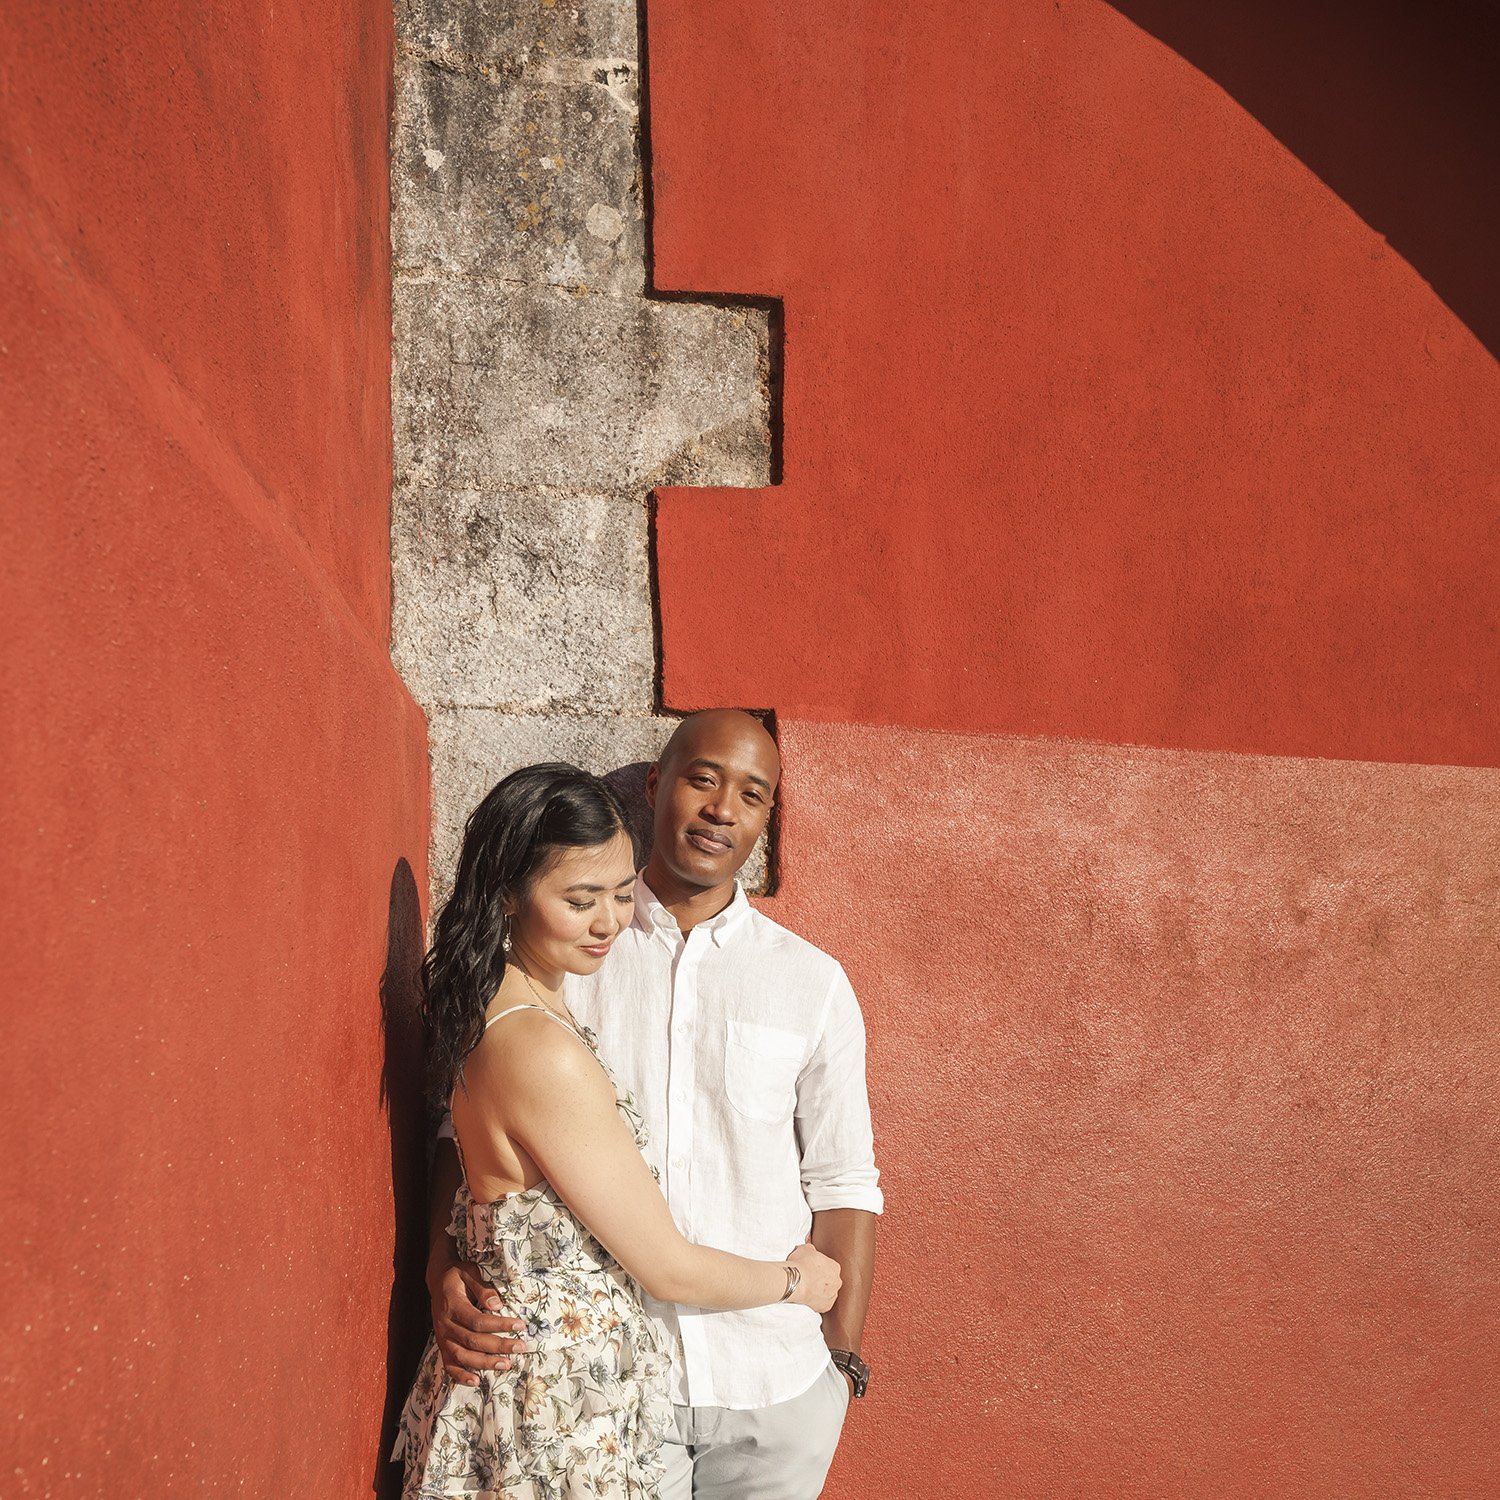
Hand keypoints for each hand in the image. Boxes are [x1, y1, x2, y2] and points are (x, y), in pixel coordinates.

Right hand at [429, 1256, 528, 1386]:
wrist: (437, 1280)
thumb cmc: (457, 1276)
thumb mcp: (469, 1272)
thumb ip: (482, 1288)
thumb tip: (497, 1305)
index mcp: (453, 1305)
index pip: (478, 1320)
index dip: (500, 1325)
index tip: (520, 1326)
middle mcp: (445, 1324)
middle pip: (473, 1341)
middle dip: (498, 1346)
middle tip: (520, 1347)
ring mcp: (442, 1338)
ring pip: (462, 1356)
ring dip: (484, 1363)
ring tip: (506, 1365)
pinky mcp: (442, 1346)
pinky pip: (449, 1365)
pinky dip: (460, 1376)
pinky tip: (476, 1382)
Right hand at [786, 1241, 841, 1312]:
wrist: (794, 1281)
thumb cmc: (800, 1264)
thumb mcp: (805, 1249)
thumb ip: (811, 1249)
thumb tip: (810, 1249)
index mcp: (835, 1267)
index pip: (830, 1266)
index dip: (820, 1267)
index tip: (812, 1269)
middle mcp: (837, 1281)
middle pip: (831, 1280)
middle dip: (822, 1280)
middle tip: (810, 1279)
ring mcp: (832, 1295)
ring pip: (828, 1292)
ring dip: (821, 1291)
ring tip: (809, 1289)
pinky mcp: (826, 1307)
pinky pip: (823, 1303)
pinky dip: (817, 1301)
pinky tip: (809, 1297)